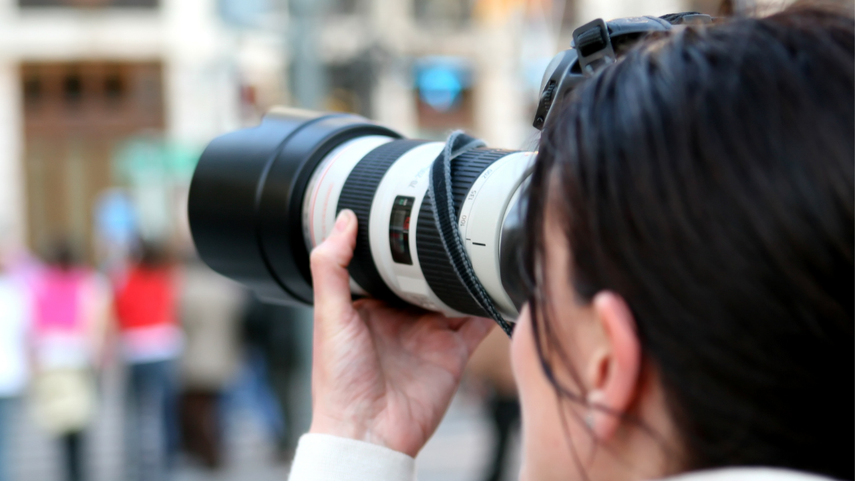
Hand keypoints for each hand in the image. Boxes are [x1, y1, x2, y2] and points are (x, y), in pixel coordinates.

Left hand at [308, 209, 494, 456]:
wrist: (368, 433)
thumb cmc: (339, 382)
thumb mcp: (329, 316)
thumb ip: (331, 267)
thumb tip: (343, 220)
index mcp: (369, 307)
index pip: (387, 266)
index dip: (397, 242)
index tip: (409, 212)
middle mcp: (402, 318)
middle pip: (427, 277)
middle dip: (439, 255)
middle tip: (453, 221)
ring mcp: (430, 334)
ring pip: (455, 295)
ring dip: (466, 275)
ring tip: (480, 245)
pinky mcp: (453, 353)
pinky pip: (478, 324)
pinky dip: (489, 305)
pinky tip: (496, 285)